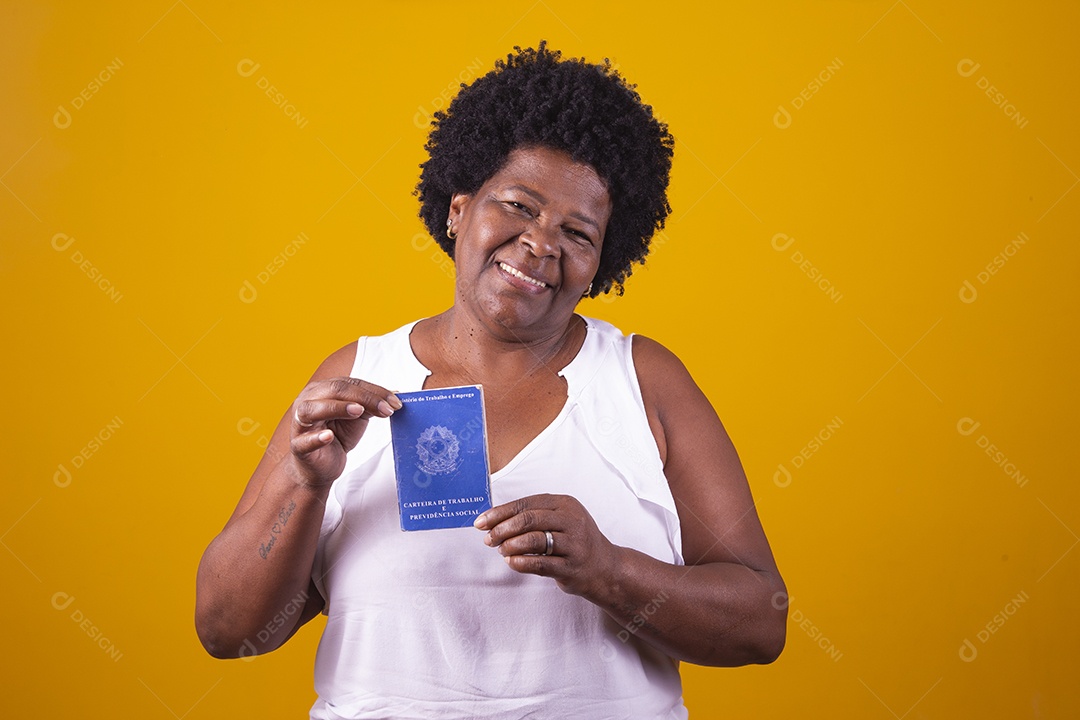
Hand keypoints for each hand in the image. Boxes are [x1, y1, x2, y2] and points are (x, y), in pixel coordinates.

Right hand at [289, 377, 401, 486]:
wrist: (322, 466)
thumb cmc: (337, 436)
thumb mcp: (357, 417)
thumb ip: (371, 404)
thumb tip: (396, 394)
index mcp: (322, 390)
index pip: (350, 384)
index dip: (374, 391)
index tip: (395, 402)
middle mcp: (308, 401)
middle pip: (334, 390)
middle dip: (364, 398)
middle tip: (386, 409)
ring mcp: (300, 424)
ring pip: (312, 409)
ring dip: (337, 408)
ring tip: (358, 411)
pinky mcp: (298, 446)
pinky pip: (304, 440)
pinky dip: (316, 438)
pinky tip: (328, 436)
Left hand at [474, 493, 619, 597]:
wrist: (604, 568)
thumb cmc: (575, 542)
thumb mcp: (560, 520)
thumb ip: (533, 517)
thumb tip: (494, 521)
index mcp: (565, 504)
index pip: (526, 504)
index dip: (500, 512)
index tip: (481, 522)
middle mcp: (572, 520)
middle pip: (529, 519)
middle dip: (502, 529)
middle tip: (488, 539)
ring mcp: (574, 544)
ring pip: (534, 540)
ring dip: (510, 545)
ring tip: (501, 550)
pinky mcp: (571, 567)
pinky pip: (540, 564)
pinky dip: (521, 562)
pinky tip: (511, 562)